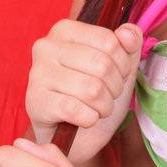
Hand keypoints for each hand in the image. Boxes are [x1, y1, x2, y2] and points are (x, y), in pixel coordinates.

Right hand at [25, 19, 143, 163]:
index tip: (116, 74)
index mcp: (64, 30)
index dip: (123, 64)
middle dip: (114, 88)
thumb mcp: (120, 64)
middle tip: (107, 95)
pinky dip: (89, 119)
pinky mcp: (36, 102)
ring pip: (92, 90)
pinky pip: (76, 110)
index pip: (109, 41)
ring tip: (97, 108)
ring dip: (104, 106)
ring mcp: (37, 74)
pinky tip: (84, 119)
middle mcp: (46, 46)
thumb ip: (130, 41)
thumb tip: (127, 33)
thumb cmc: (97, 94)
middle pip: (102, 65)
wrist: (78, 136)